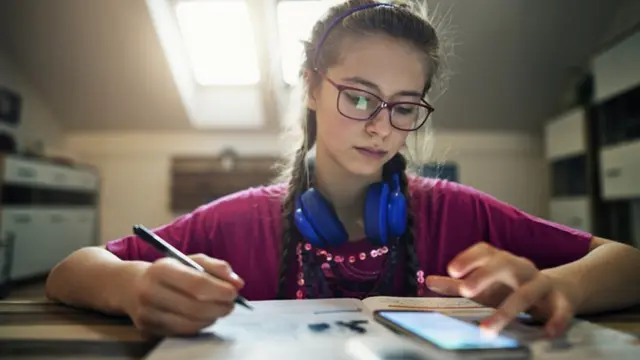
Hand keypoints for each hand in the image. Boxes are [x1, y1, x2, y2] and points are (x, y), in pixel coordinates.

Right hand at [124, 254, 244, 335]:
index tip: (235, 292)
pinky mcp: (149, 329)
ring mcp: (148, 313)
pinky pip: (183, 332)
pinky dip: (200, 325)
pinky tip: (205, 317)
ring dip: (212, 317)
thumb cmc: (167, 271)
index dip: (219, 290)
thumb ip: (215, 267)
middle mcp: (151, 292)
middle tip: (231, 304)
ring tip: (220, 309)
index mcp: (161, 270)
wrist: (129, 286)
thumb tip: (237, 282)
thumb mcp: (188, 260)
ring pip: (190, 323)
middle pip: (195, 307)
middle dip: (220, 307)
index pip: (196, 283)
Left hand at [425, 243, 574, 336]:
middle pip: (504, 264)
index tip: (451, 270)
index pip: (485, 251)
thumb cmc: (513, 287)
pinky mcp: (562, 302)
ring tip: (488, 329)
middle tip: (466, 290)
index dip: (469, 258)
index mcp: (502, 261)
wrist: (561, 289)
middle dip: (484, 275)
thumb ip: (457, 284)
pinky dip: (556, 320)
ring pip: (527, 291)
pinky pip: (561, 310)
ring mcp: (542, 284)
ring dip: (508, 310)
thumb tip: (428, 281)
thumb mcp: (485, 286)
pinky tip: (547, 332)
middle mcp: (522, 268)